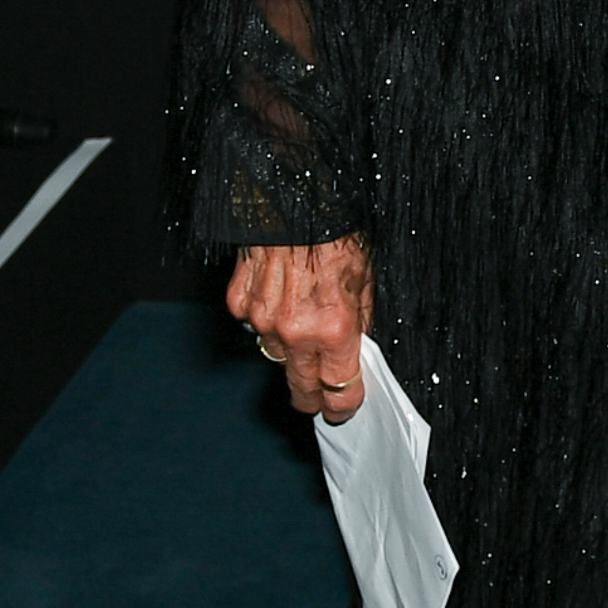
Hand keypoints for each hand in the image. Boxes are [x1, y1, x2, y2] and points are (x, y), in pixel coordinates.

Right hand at [229, 236, 374, 418]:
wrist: (298, 197)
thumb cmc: (337, 232)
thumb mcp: (368, 278)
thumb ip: (362, 321)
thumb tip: (358, 349)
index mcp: (334, 328)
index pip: (339, 389)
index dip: (343, 406)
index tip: (344, 410)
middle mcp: (296, 331)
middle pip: (300, 388)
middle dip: (312, 397)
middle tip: (319, 397)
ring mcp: (262, 320)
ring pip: (275, 354)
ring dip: (288, 347)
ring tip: (301, 319)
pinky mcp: (239, 304)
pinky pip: (252, 324)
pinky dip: (264, 316)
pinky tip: (277, 294)